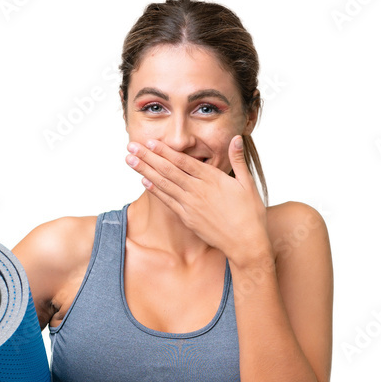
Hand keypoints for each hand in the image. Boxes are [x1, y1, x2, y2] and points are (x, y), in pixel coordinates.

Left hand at [125, 135, 270, 262]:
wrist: (245, 243)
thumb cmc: (250, 214)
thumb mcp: (248, 184)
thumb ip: (238, 160)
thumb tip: (235, 138)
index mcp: (212, 179)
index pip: (183, 161)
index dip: (164, 151)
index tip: (149, 141)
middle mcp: (198, 191)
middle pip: (168, 170)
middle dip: (147, 157)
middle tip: (131, 146)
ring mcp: (191, 205)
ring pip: (164, 184)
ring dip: (145, 171)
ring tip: (130, 160)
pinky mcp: (188, 218)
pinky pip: (168, 202)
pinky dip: (155, 191)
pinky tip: (143, 181)